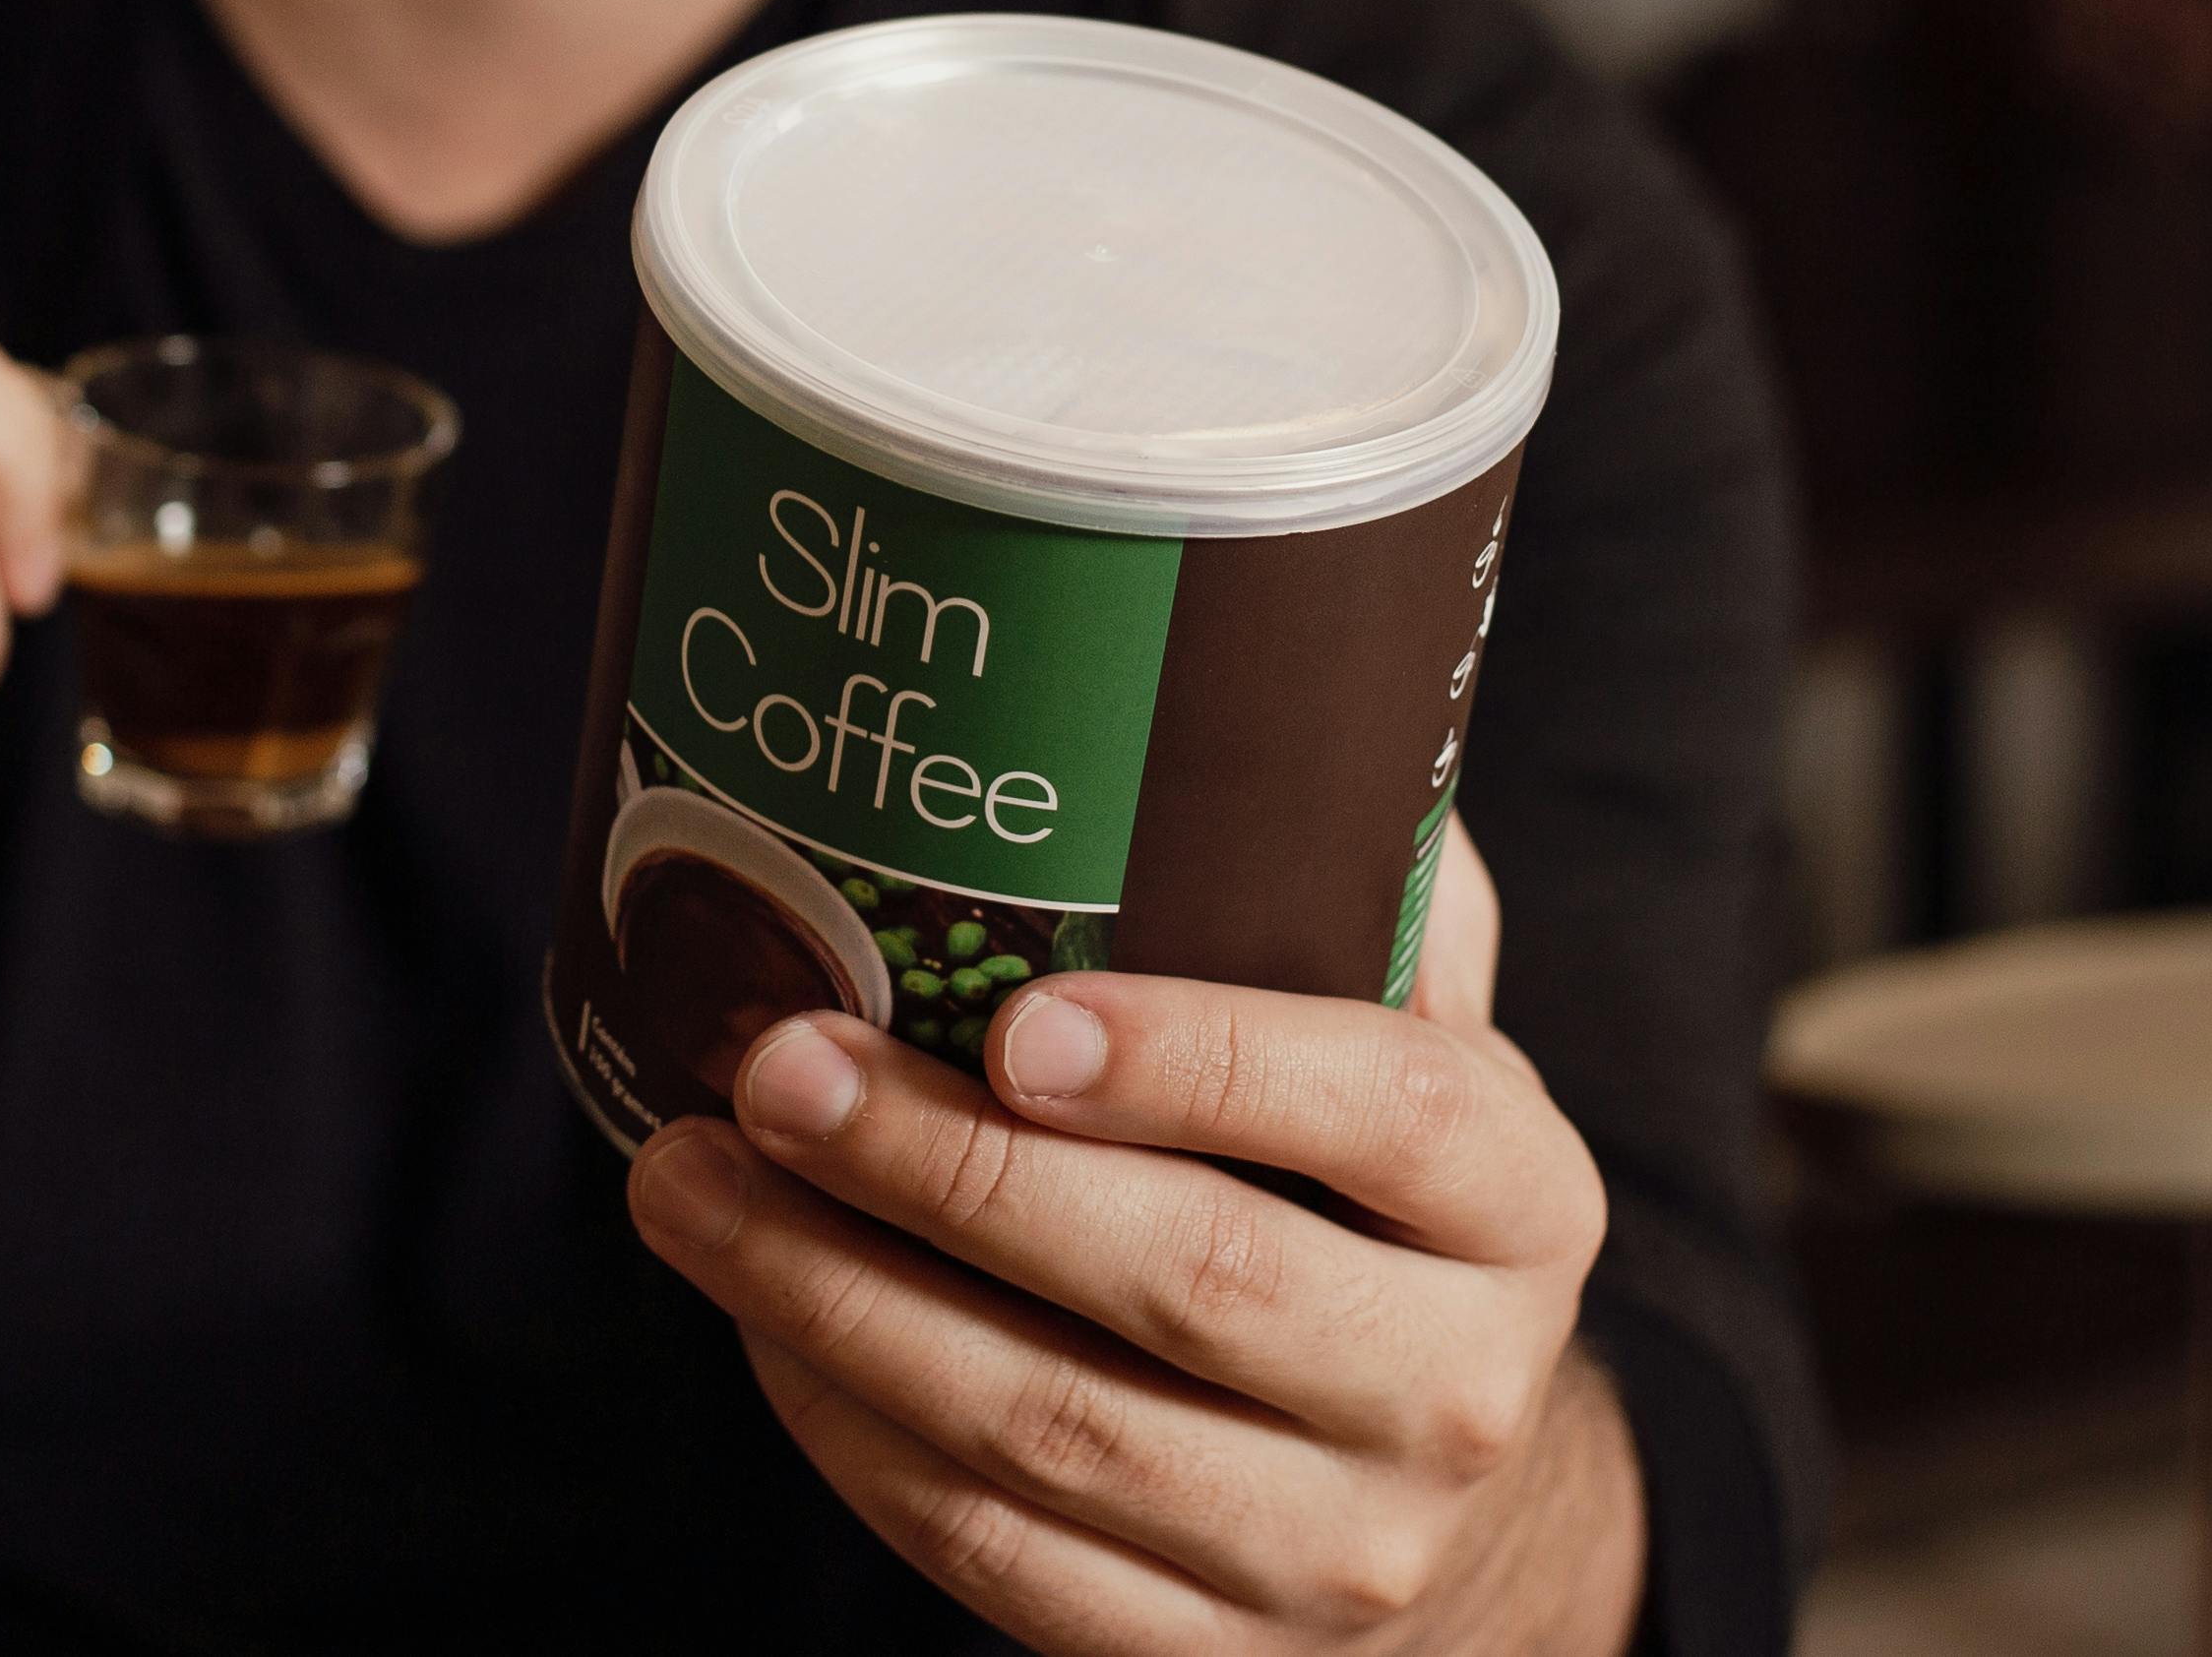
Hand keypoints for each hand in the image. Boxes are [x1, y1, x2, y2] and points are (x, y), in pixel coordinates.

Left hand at [624, 820, 1644, 1655]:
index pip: (1385, 1115)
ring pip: (1054, 1435)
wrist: (1448, 1499)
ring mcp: (1335, 1553)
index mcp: (1522, 1203)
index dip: (1200, 1061)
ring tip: (689, 1180)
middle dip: (946, 1174)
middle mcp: (1454, 1392)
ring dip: (835, 1301)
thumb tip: (1246, 654)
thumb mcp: (1424, 1044)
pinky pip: (993, 1558)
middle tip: (772, 1066)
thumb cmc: (1372, 1204)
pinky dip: (847, 1433)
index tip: (1013, 1014)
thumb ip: (1351, 879)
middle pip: (1187, 1281)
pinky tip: (757, 1319)